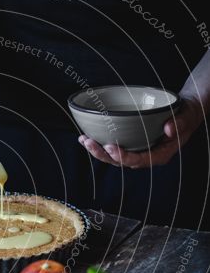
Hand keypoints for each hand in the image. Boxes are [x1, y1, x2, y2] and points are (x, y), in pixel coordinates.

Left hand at [78, 95, 204, 167]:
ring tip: (83, 140)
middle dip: (103, 154)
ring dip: (98, 150)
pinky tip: (88, 137)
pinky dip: (100, 143)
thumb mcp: (187, 117)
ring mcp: (137, 150)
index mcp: (160, 154)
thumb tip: (169, 130)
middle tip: (90, 142)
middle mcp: (146, 155)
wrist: (184, 111)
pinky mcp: (131, 143)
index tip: (111, 147)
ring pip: (114, 157)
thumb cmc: (186, 115)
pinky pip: (114, 148)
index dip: (124, 156)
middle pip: (121, 161)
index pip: (139, 161)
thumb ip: (180, 123)